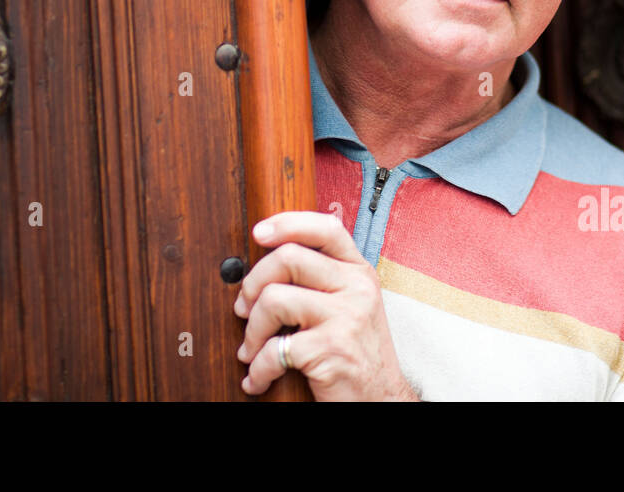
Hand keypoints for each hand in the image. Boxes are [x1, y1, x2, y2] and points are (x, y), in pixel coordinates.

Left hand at [234, 210, 418, 400]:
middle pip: (288, 257)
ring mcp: (346, 317)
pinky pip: (275, 349)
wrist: (380, 400)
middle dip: (253, 282)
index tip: (259, 233)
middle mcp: (356, 288)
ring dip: (251, 330)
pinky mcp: (332, 349)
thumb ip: (322, 279)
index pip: (326, 227)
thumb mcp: (351, 305)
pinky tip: (259, 378)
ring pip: (274, 299)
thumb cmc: (356, 353)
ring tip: (251, 349)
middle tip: (243, 308)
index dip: (288, 223)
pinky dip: (259, 369)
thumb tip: (268, 262)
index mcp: (358, 272)